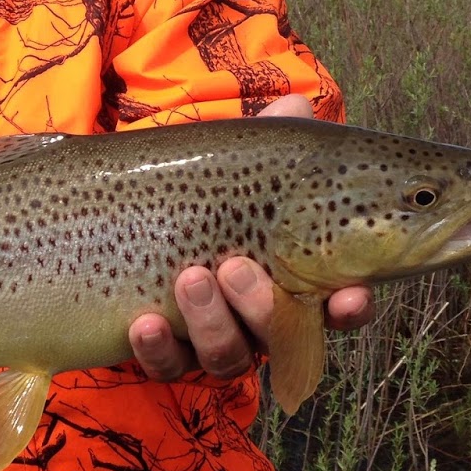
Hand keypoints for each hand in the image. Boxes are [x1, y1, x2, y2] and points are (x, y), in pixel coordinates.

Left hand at [129, 95, 374, 381]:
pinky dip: (157, 349)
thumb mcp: (233, 160)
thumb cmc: (200, 187)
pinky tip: (143, 324)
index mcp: (294, 275)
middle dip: (264, 307)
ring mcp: (214, 338)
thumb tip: (295, 102)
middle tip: (236, 267)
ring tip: (189, 277)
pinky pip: (166, 367)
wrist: (120, 216)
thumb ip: (267, 138)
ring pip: (228, 356)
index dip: (351, 308)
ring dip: (211, 321)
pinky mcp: (165, 352)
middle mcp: (261, 316)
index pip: (340, 304)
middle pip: (281, 335)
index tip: (349, 296)